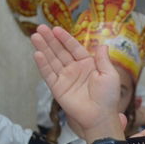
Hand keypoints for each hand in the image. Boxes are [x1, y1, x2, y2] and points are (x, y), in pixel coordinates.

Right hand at [31, 25, 122, 139]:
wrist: (100, 115)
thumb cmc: (108, 97)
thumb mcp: (109, 75)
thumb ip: (103, 59)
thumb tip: (102, 44)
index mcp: (88, 64)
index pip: (74, 48)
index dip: (65, 38)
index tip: (56, 29)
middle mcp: (75, 69)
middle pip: (60, 51)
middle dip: (50, 40)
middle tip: (40, 28)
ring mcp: (65, 78)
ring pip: (52, 60)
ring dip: (43, 48)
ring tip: (35, 36)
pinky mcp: (57, 88)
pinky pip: (48, 74)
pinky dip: (42, 64)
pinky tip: (37, 54)